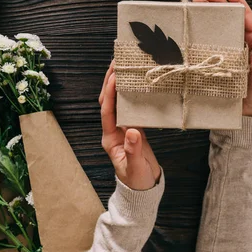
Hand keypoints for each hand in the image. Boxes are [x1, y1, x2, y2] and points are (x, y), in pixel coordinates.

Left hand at [99, 62, 161, 189]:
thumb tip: (132, 131)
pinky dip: (131, 93)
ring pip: (118, 102)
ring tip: (124, 66)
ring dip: (119, 84)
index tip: (115, 77)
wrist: (144, 188)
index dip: (110, 93)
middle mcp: (114, 130)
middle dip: (110, 82)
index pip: (107, 111)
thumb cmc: (138, 180)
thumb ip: (134, 150)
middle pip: (108, 102)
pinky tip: (136, 83)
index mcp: (110, 139)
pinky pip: (129, 106)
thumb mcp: (136, 167)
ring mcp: (123, 128)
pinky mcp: (134, 128)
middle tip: (116, 63)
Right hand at [194, 0, 251, 116]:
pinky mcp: (215, 58)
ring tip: (195, 0)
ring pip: (217, 25)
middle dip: (217, 0)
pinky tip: (192, 22)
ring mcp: (226, 49)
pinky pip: (208, 40)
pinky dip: (200, 29)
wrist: (243, 112)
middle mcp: (239, 41)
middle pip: (229, 15)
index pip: (245, 15)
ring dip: (207, 11)